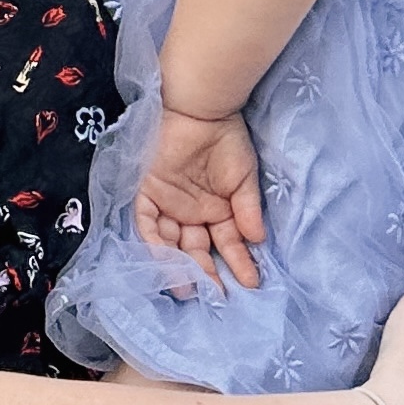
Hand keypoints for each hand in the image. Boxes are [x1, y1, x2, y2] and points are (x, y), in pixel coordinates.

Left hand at [135, 102, 266, 288]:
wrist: (201, 109)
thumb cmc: (226, 140)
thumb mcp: (244, 178)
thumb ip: (248, 209)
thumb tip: (257, 240)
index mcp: (215, 210)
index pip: (226, 243)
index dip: (238, 262)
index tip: (251, 282)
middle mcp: (190, 213)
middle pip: (196, 250)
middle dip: (207, 273)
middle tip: (217, 295)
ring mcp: (168, 205)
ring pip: (171, 244)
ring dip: (180, 266)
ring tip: (190, 287)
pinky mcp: (147, 193)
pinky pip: (146, 224)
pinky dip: (154, 244)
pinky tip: (167, 263)